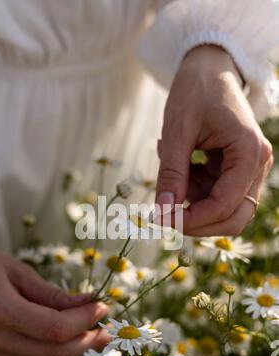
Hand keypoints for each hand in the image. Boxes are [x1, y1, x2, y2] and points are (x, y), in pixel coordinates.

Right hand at [0, 243, 108, 355]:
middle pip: (52, 353)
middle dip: (86, 341)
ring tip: (93, 334)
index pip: (54, 329)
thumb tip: (89, 303)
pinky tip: (67, 338)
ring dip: (73, 351)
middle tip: (106, 328)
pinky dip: (53, 353)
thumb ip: (51, 293)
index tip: (102, 307)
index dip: (84, 321)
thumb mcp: (14, 270)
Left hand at [157, 45, 273, 235]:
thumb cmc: (195, 92)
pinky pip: (219, 195)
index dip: (192, 220)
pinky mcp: (239, 169)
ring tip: (175, 170)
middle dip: (198, 223)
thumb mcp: (176, 132)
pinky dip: (196, 191)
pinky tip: (185, 166)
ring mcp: (251, 168)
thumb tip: (162, 213)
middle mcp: (257, 164)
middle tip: (164, 216)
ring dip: (195, 204)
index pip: (224, 205)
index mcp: (249, 152)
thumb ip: (171, 174)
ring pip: (226, 210)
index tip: (161, 220)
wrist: (209, 68)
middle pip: (234, 217)